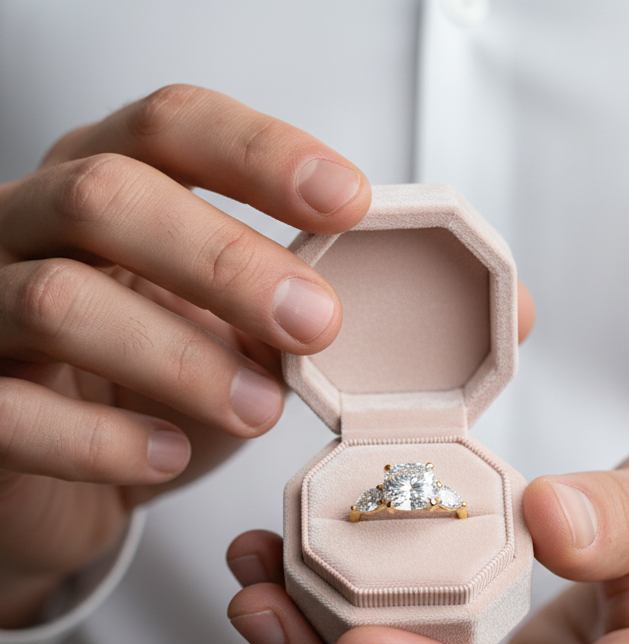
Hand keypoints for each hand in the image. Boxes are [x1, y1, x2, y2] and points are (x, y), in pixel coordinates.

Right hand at [0, 84, 371, 626]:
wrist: (68, 461)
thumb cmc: (172, 377)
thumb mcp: (263, 333)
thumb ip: (362, 310)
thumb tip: (507, 312)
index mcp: (116, 181)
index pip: (175, 125)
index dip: (259, 151)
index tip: (350, 200)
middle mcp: (36, 223)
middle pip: (108, 195)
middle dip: (223, 257)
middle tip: (317, 325)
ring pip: (58, 299)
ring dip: (177, 357)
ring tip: (257, 410)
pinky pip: (11, 410)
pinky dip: (103, 440)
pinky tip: (171, 463)